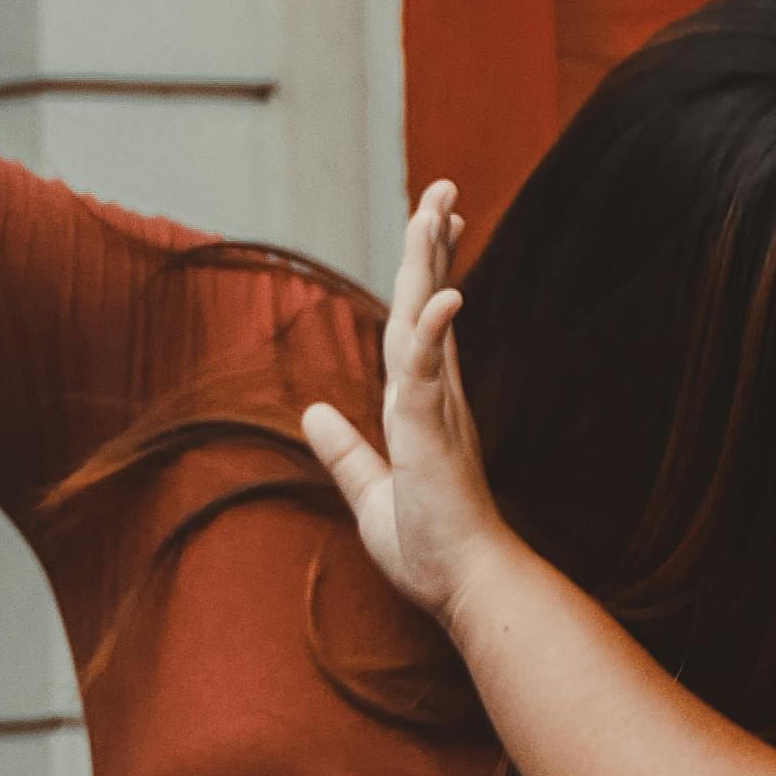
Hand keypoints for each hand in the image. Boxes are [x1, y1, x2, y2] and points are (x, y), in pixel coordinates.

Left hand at [299, 178, 511, 627]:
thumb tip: (311, 413)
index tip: (434, 226)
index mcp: (423, 405)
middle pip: (428, 303)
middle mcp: (434, 395)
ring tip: (436, 206)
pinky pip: (427, 369)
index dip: (427, 273)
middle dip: (432, 245)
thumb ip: (343, 451)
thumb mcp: (370, 492)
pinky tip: (443, 293)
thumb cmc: (430, 547)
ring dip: (430, 263)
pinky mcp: (432, 429)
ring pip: (426, 320)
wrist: (464, 585)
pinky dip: (431, 330)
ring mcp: (436, 407)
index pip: (420, 323)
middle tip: (442, 190)